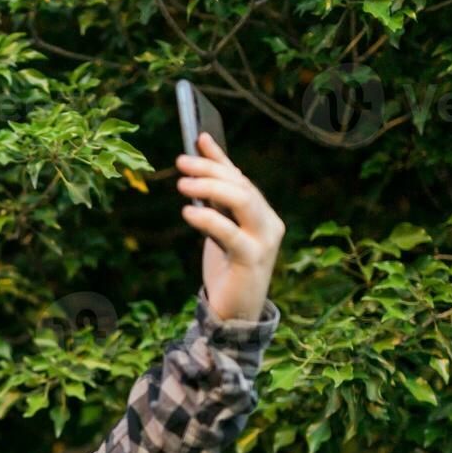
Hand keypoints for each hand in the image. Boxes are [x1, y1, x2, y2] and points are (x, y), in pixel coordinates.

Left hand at [175, 132, 284, 322]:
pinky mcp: (252, 260)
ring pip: (242, 201)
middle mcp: (270, 224)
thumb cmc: (226, 270)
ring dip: (211, 187)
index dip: (219, 158)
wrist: (235, 314)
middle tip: (181, 163)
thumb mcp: (220, 231)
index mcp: (264, 215)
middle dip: (211, 170)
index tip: (199, 138)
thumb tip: (200, 170)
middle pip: (242, 186)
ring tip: (182, 184)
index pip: (241, 179)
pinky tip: (188, 212)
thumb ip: (215, 204)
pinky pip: (230, 233)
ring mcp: (265, 241)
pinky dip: (209, 219)